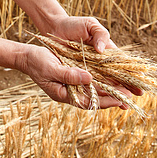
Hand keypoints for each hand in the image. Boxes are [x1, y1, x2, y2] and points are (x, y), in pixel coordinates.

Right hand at [21, 44, 135, 108]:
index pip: (89, 102)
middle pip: (94, 99)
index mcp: (63, 95)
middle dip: (112, 97)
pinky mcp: (72, 76)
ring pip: (94, 91)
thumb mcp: (52, 68)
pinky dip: (101, 81)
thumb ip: (69, 75)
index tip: (121, 99)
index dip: (106, 101)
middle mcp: (70, 92)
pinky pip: (89, 82)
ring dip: (109, 90)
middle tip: (130, 96)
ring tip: (125, 89)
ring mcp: (71, 85)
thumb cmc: (37, 62)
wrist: (26, 55)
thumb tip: (89, 78)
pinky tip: (111, 78)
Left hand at [44, 15, 142, 100]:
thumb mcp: (90, 24)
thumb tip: (102, 50)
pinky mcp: (76, 74)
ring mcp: (88, 69)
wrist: (55, 28)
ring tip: (123, 104)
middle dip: (125, 88)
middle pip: (115, 78)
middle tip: (134, 98)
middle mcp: (99, 63)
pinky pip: (87, 85)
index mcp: (107, 51)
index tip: (140, 83)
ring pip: (103, 84)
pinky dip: (94, 93)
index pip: (122, 65)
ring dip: (113, 94)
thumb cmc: (74, 24)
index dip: (131, 75)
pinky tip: (102, 101)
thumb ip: (100, 34)